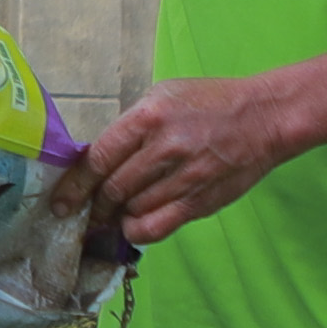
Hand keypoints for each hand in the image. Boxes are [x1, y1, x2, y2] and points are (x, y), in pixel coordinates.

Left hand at [58, 73, 315, 247]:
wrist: (265, 117)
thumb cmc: (211, 103)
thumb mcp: (163, 96)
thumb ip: (131, 127)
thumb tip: (98, 159)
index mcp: (149, 117)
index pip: (99, 158)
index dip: (74, 186)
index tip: (61, 203)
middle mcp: (164, 147)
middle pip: (112, 190)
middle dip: (94, 206)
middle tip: (88, 212)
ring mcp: (184, 177)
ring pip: (132, 210)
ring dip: (116, 218)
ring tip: (112, 216)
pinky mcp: (200, 200)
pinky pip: (156, 227)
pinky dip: (137, 231)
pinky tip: (134, 225)